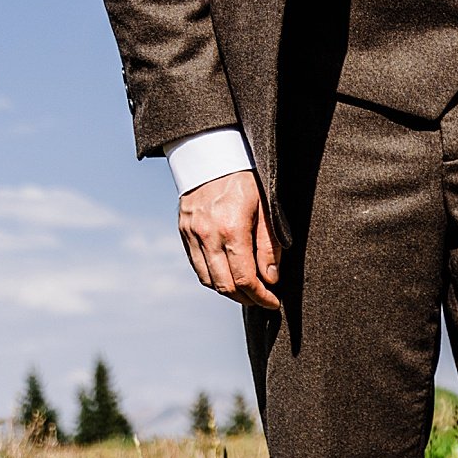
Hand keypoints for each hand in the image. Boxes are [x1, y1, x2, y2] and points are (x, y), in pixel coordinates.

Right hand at [177, 170, 280, 309]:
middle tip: (263, 299)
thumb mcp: (267, 209)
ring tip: (248, 291)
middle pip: (224, 286)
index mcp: (231, 229)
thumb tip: (270, 279)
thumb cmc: (247, 181)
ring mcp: (191, 233)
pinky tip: (230, 276)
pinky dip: (214, 278)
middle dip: (247, 299)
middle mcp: (207, 234)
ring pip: (208, 280)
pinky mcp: (183, 231)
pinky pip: (197, 266)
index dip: (261, 297)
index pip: (244, 279)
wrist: (212, 155)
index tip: (274, 302)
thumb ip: (269, 246)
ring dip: (229, 292)